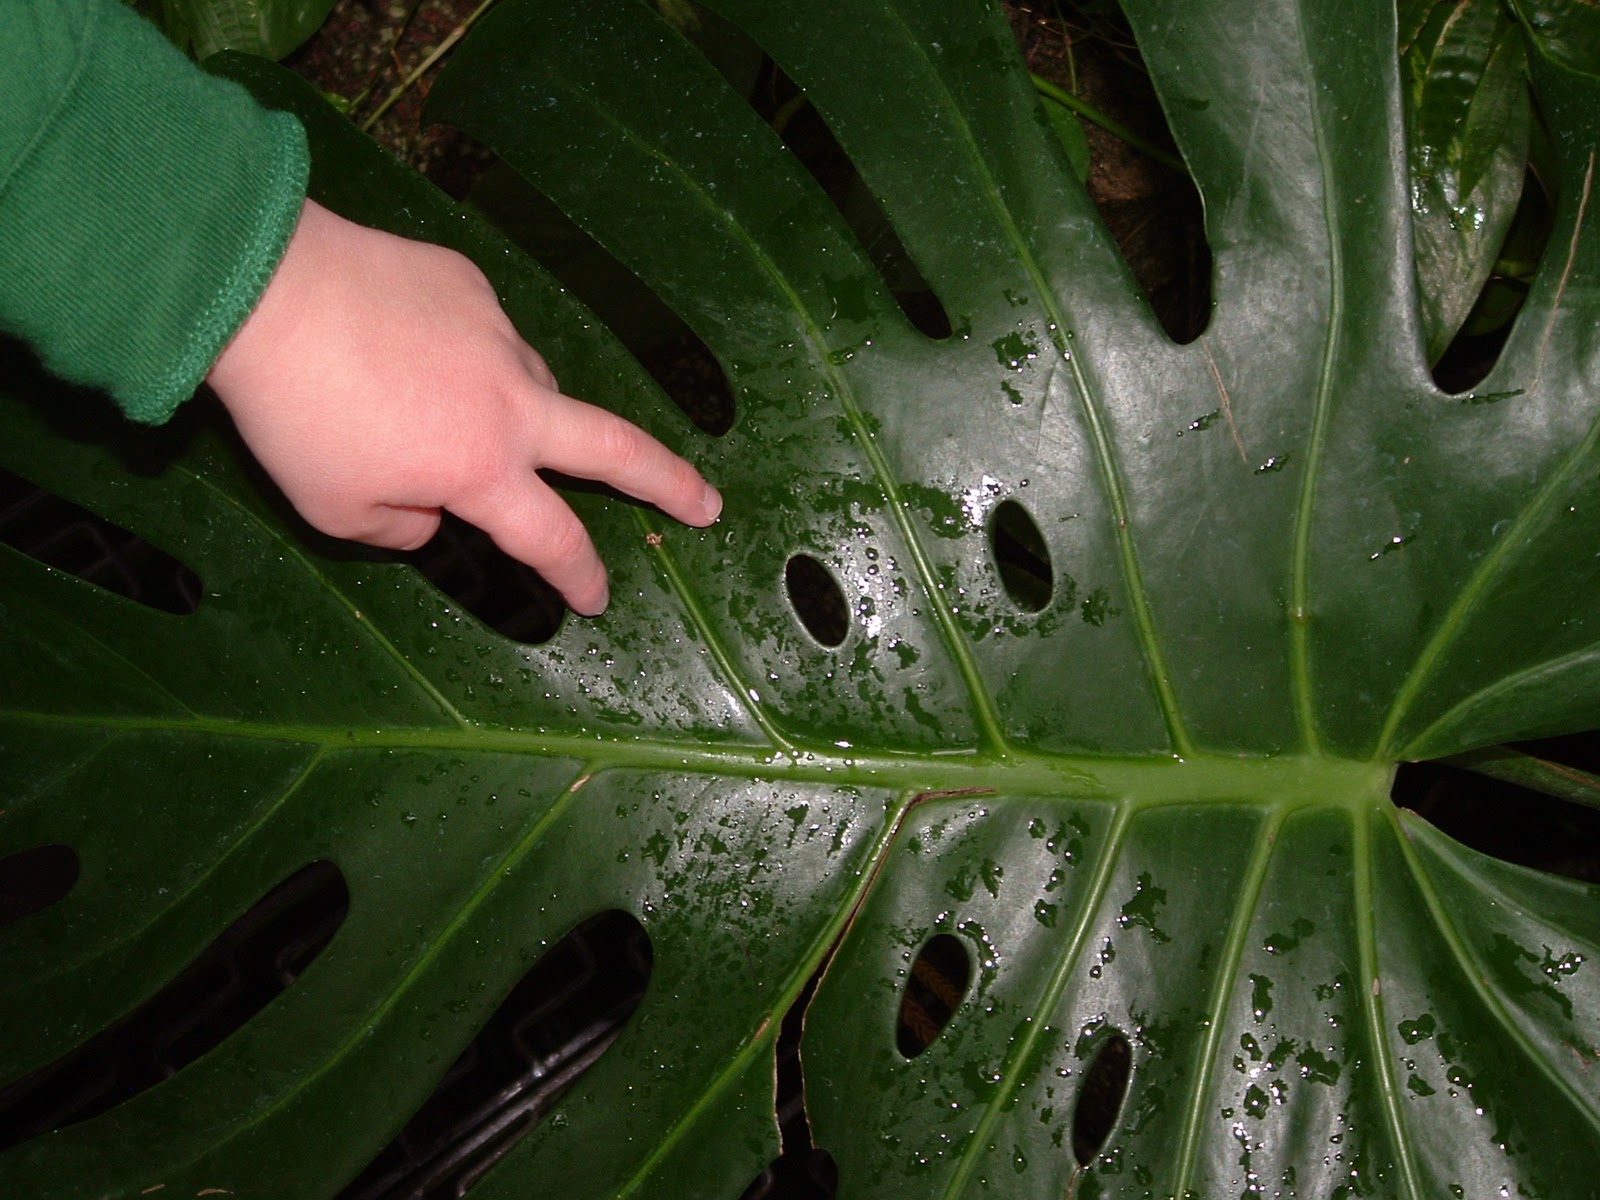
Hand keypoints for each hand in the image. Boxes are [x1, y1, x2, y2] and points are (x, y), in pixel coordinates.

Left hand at [206, 199, 719, 615]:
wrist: (265, 287)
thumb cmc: (297, 416)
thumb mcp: (337, 509)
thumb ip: (406, 527)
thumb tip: (437, 511)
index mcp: (482, 468)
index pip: (553, 537)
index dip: (582, 576)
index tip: (599, 598)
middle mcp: (512, 403)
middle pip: (617, 448)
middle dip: (672, 483)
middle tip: (709, 504)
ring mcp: (499, 335)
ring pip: (538, 388)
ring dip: (527, 415)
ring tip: (465, 416)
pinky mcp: (470, 285)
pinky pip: (486, 337)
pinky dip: (467, 360)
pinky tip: (416, 354)